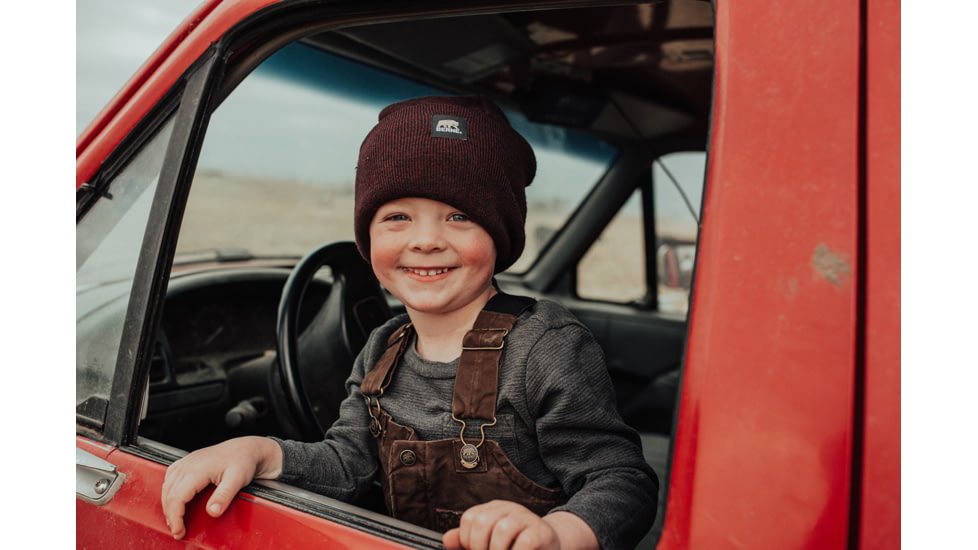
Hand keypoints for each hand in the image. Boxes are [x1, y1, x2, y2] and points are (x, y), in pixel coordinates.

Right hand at [160, 436, 281, 538]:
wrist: (246, 449)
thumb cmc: (243, 461)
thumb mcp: (238, 479)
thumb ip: (224, 496)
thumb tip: (212, 512)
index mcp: (198, 469)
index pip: (177, 497)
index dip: (175, 517)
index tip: (179, 530)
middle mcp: (189, 464)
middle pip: (169, 493)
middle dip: (171, 515)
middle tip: (178, 530)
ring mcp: (187, 462)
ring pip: (167, 486)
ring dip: (168, 505)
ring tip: (175, 520)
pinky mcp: (187, 462)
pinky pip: (170, 478)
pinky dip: (169, 492)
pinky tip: (174, 501)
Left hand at [442, 501, 597, 549]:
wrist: (550, 547)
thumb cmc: (517, 547)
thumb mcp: (490, 543)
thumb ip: (468, 541)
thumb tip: (447, 539)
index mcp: (494, 509)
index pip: (470, 518)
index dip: (468, 540)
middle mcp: (509, 508)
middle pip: (483, 521)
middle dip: (480, 547)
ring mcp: (526, 518)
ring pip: (502, 530)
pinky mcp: (541, 531)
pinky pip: (524, 542)